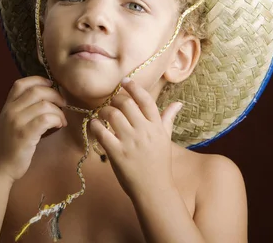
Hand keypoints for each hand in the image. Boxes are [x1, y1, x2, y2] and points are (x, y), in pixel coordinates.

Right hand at [0, 76, 66, 182]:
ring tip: (61, 120)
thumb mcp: (10, 122)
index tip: (52, 85)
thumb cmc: (8, 145)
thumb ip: (21, 109)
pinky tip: (59, 125)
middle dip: (55, 95)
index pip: (21, 83)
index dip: (39, 80)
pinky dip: (57, 119)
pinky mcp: (25, 135)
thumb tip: (46, 97)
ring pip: (44, 105)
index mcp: (7, 106)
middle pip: (37, 91)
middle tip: (63, 104)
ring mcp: (17, 122)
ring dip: (58, 111)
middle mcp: (10, 111)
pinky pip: (46, 119)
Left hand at [90, 78, 182, 198]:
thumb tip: (178, 103)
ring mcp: (130, 142)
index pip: (145, 99)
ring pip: (112, 115)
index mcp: (156, 126)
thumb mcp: (166, 139)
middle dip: (115, 99)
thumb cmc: (160, 164)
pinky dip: (95, 125)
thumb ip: (168, 118)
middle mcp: (144, 131)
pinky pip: (101, 132)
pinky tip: (94, 125)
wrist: (154, 189)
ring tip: (102, 114)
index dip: (133, 87)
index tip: (124, 81)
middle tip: (111, 103)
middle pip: (126, 103)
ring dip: (104, 111)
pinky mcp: (117, 153)